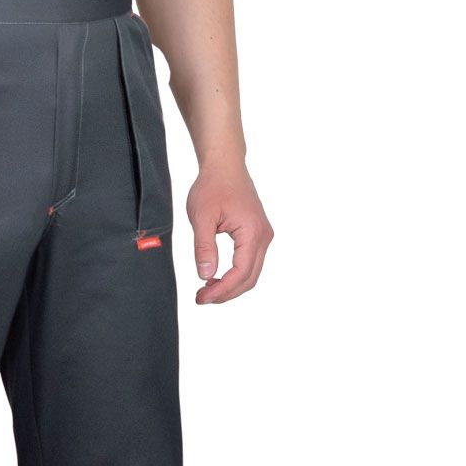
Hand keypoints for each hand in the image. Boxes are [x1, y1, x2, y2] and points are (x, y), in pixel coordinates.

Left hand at [186, 158, 273, 303]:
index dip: (222, 290)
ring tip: (207, 290)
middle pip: (250, 278)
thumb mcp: (202, 217)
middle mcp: (263, 236)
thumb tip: (205, 275)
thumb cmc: (213, 186)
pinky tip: (216, 276)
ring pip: (251, 272)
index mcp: (252, 232)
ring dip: (231, 285)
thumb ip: (204, 247)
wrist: (225, 165)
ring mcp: (263, 235)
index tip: (202, 298)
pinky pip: (250, 262)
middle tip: (202, 299)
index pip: (241, 273)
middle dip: (227, 293)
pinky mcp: (257, 234)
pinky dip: (235, 274)